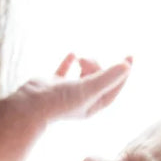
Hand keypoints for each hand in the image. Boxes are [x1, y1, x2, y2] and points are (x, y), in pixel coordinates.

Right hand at [3, 53, 131, 124]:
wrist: (31, 106)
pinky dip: (69, 62)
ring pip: (84, 74)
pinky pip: (64, 71)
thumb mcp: (89, 89)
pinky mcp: (52, 84)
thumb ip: (108, 77)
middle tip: (88, 61)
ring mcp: (67, 91)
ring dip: (87, 63)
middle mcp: (82, 99)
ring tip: (81, 59)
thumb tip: (127, 65)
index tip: (129, 57)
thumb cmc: (61, 101)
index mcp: (93, 104)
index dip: (123, 73)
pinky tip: (73, 54)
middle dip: (98, 66)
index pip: (114, 87)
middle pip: (99, 78)